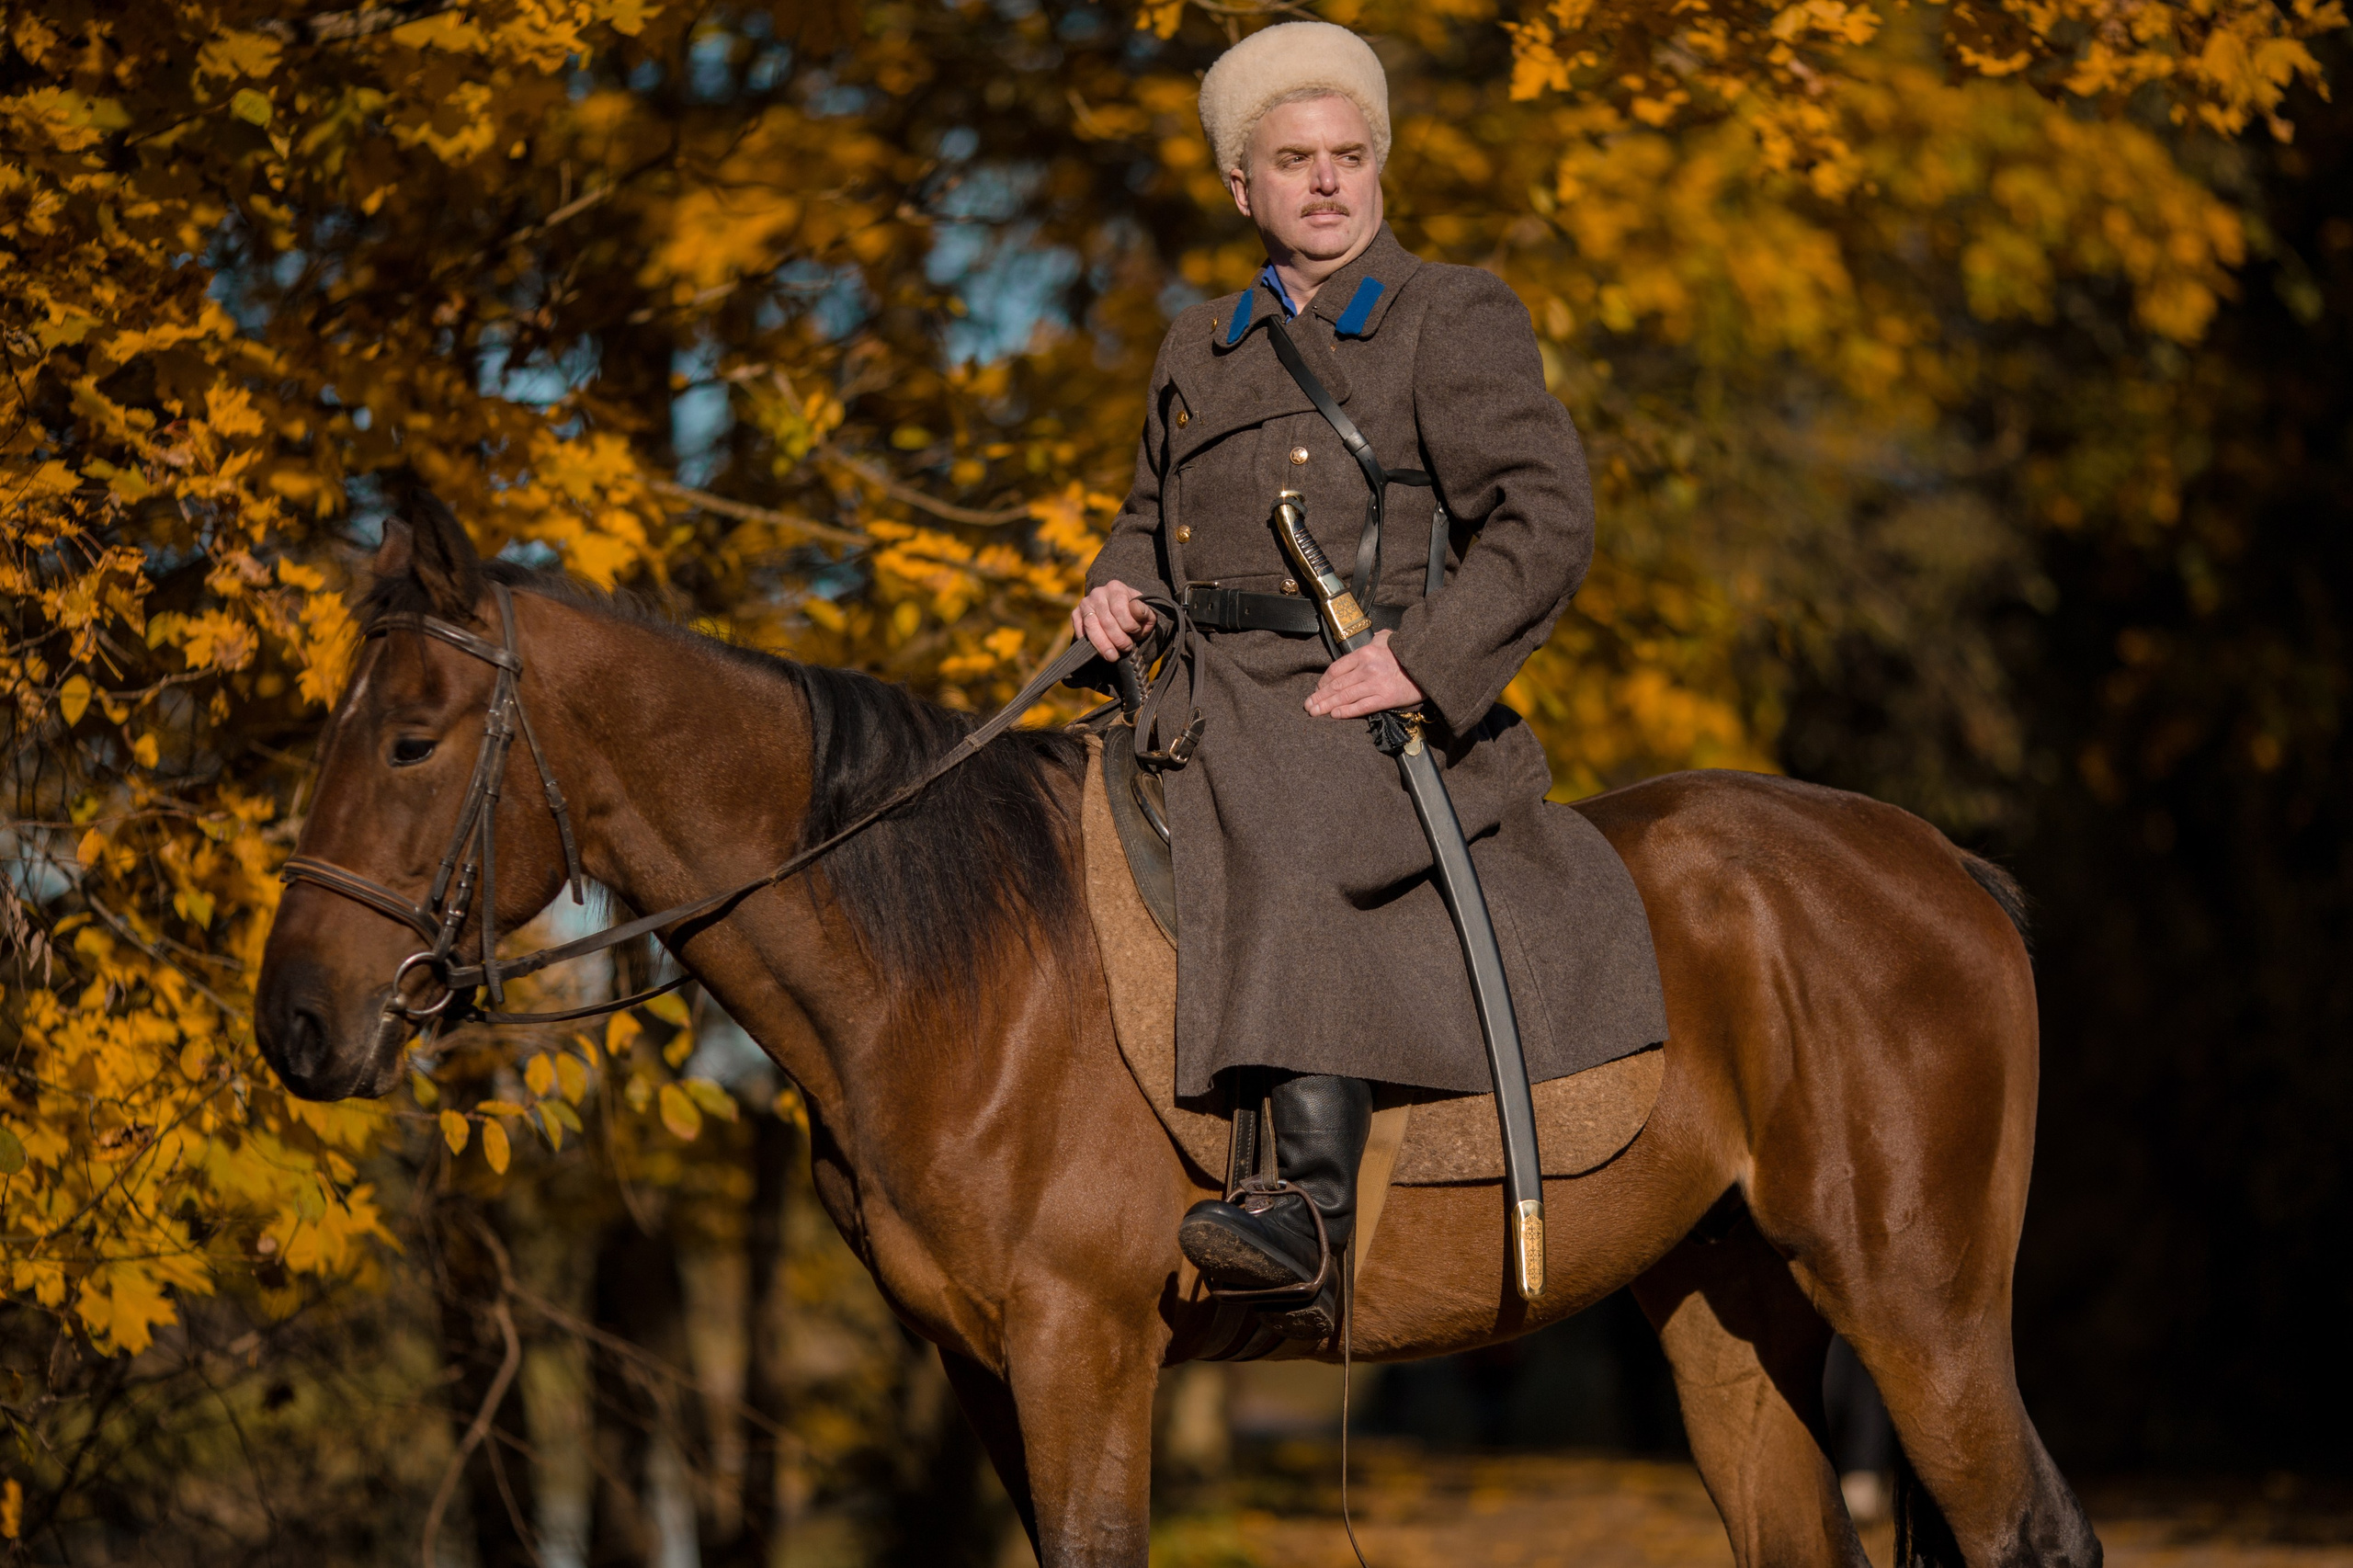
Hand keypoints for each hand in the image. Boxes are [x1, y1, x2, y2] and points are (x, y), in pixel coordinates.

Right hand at [1073, 580, 1156, 659]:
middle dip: (1118, 639)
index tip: (1136, 634)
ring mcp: (1085, 603)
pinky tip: (1100, 651)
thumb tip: (1136, 610)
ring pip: (1091, 626)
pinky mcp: (1076, 614)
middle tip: (1126, 648)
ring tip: (1113, 656)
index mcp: (1116, 588)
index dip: (1130, 626)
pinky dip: (1090, 643)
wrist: (1118, 613)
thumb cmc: (1134, 615)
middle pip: (1106, 621)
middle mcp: (1098, 593)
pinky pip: (1080, 631)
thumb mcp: (1145, 613)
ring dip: (1103, 645)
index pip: (1120, 609)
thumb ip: (1144, 612)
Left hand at [1306, 630, 1422, 718]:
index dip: (1324, 681)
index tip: (1317, 688)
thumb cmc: (1409, 650)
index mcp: (1364, 653)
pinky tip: (1335, 715)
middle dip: (1319, 696)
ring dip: (1327, 706)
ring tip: (1314, 712)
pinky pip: (1361, 707)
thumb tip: (1371, 640)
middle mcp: (1367, 668)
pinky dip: (1346, 711)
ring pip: (1344, 696)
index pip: (1336, 669)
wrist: (1430, 661)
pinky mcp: (1385, 697)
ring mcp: (1375, 684)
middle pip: (1336, 685)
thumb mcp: (1388, 638)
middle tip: (1307, 705)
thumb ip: (1376, 640)